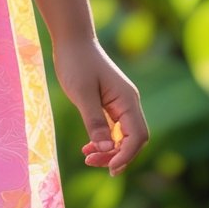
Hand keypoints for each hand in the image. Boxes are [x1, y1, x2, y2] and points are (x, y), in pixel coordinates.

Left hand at [51, 35, 148, 176]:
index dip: (126, 155)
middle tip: (92, 163)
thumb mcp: (82, 93)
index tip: (109, 167)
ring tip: (87, 158)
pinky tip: (88, 147)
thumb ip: (94, 121)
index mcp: (127, 100)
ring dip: (108, 150)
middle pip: (132, 139)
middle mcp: (128, 103)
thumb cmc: (76, 62)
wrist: (71, 40)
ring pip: (121, 136)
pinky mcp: (108, 103)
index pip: (137, 136)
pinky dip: (102, 140)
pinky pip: (112, 128)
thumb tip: (106, 150)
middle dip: (116, 155)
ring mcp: (119, 103)